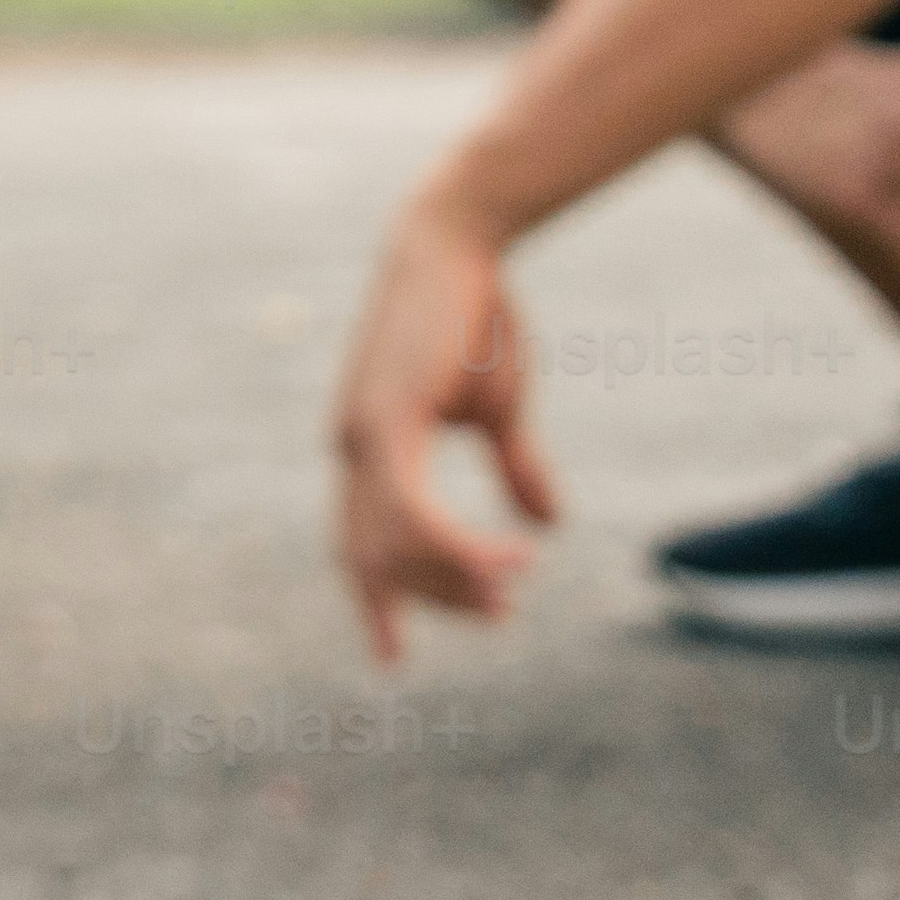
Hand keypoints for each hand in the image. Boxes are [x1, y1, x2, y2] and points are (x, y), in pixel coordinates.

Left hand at [327, 189, 554, 658]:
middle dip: (430, 599)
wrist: (462, 240)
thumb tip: (548, 526)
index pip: (360, 545)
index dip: (376, 602)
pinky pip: (412, 512)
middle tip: (498, 614)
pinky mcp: (388, 420)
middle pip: (371, 558)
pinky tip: (509, 559)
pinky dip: (457, 546)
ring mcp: (362, 435)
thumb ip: (517, 470)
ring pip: (392, 546)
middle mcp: (351, 448)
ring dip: (452, 579)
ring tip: (510, 590)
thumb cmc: (479, 317)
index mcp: (367, 448)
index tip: (392, 659)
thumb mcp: (502, 408)